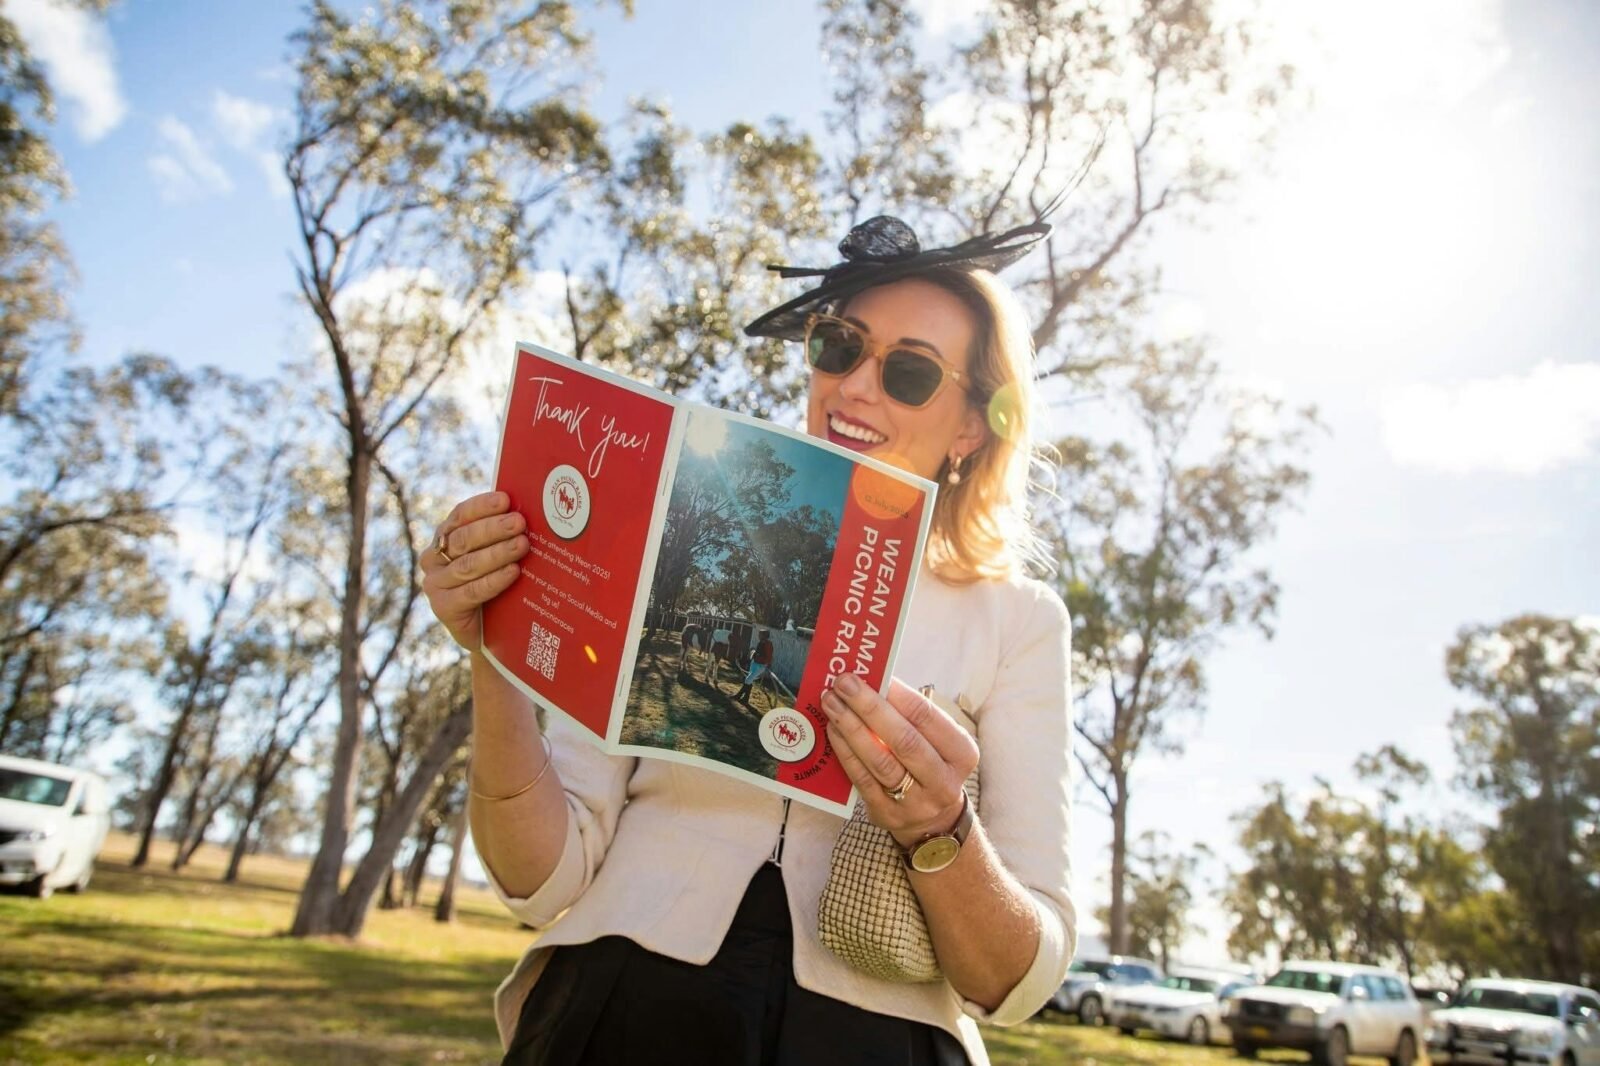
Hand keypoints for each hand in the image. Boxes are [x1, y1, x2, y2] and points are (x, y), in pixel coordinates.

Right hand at [421, 491, 528, 649]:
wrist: (487, 632)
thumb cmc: (495, 584)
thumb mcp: (495, 556)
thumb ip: (502, 535)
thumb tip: (530, 511)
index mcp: (444, 538)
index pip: (460, 516)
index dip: (481, 507)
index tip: (505, 499)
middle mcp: (433, 559)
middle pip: (464, 540)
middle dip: (493, 529)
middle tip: (519, 522)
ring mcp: (435, 585)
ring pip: (468, 565)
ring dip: (497, 553)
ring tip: (522, 545)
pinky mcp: (443, 608)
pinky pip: (471, 592)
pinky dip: (494, 580)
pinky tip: (513, 572)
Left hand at [821, 674, 978, 849]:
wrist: (933, 822)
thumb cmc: (931, 766)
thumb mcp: (939, 743)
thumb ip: (914, 717)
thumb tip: (874, 682)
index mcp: (962, 753)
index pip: (928, 718)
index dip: (900, 694)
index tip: (876, 674)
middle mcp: (943, 781)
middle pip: (904, 740)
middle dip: (870, 707)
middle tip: (844, 683)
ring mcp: (915, 803)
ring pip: (880, 761)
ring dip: (851, 728)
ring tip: (832, 703)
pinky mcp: (888, 814)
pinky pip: (862, 779)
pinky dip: (845, 752)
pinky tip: (833, 730)